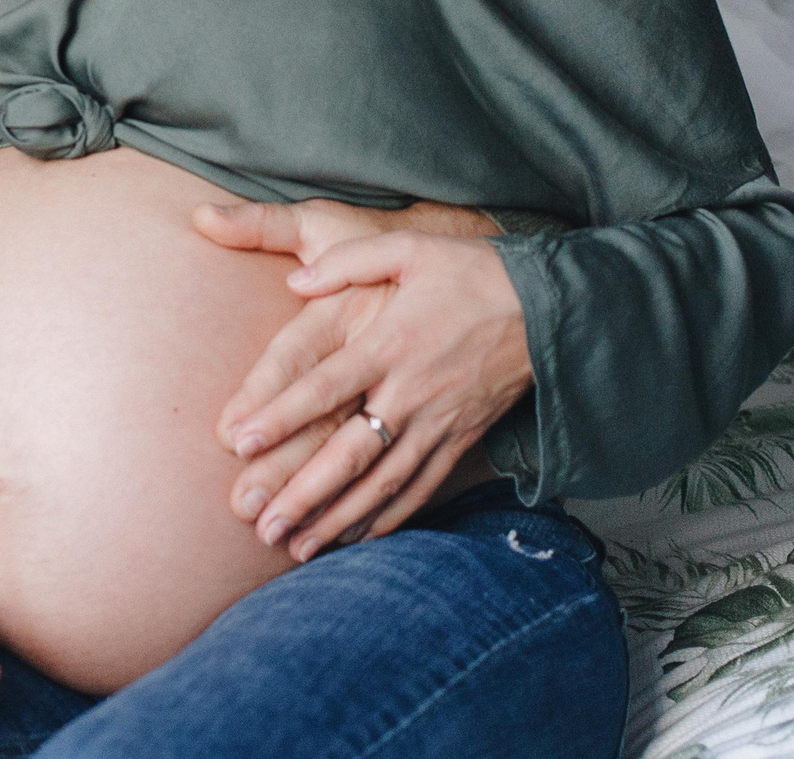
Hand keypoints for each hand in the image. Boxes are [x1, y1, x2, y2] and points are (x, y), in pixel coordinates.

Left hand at [196, 205, 527, 560]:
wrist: (552, 307)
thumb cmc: (473, 272)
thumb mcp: (409, 248)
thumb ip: (347, 261)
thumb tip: (295, 280)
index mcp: (390, 343)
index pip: (325, 388)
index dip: (281, 416)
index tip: (240, 443)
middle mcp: (411, 392)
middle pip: (349, 452)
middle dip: (301, 492)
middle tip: (258, 523)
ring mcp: (439, 422)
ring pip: (382, 482)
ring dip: (337, 517)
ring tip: (294, 546)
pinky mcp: (462, 440)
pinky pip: (421, 487)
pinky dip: (388, 517)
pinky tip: (356, 538)